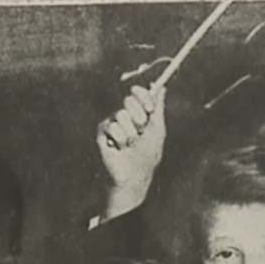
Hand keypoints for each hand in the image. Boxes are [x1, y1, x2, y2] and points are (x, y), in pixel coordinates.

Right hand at [96, 85, 166, 219]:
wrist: (135, 175)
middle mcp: (125, 115)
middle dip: (138, 116)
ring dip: (130, 133)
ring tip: (130, 145)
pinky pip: (112, 126)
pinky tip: (119, 148)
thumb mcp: (157, 130)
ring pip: (121, 114)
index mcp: (139, 113)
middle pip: (128, 100)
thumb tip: (161, 87)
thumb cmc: (148, 155)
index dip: (143, 96)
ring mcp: (113, 122)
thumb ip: (158, 108)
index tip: (149, 108)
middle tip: (141, 130)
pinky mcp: (102, 132)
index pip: (138, 94)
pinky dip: (120, 139)